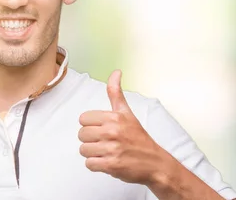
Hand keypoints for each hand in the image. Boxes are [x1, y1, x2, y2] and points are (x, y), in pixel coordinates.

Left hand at [78, 70, 167, 184]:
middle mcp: (112, 131)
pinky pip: (89, 164)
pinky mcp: (111, 165)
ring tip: (107, 152)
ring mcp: (111, 149)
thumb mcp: (127, 112)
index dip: (91, 125)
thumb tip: (116, 72)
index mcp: (114, 117)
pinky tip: (107, 162)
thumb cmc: (139, 138)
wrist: (155, 163)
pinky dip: (96, 165)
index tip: (102, 129)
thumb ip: (115, 93)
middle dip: (91, 140)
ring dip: (93, 153)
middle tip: (105, 142)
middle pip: (81, 134)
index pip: (83, 119)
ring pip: (83, 150)